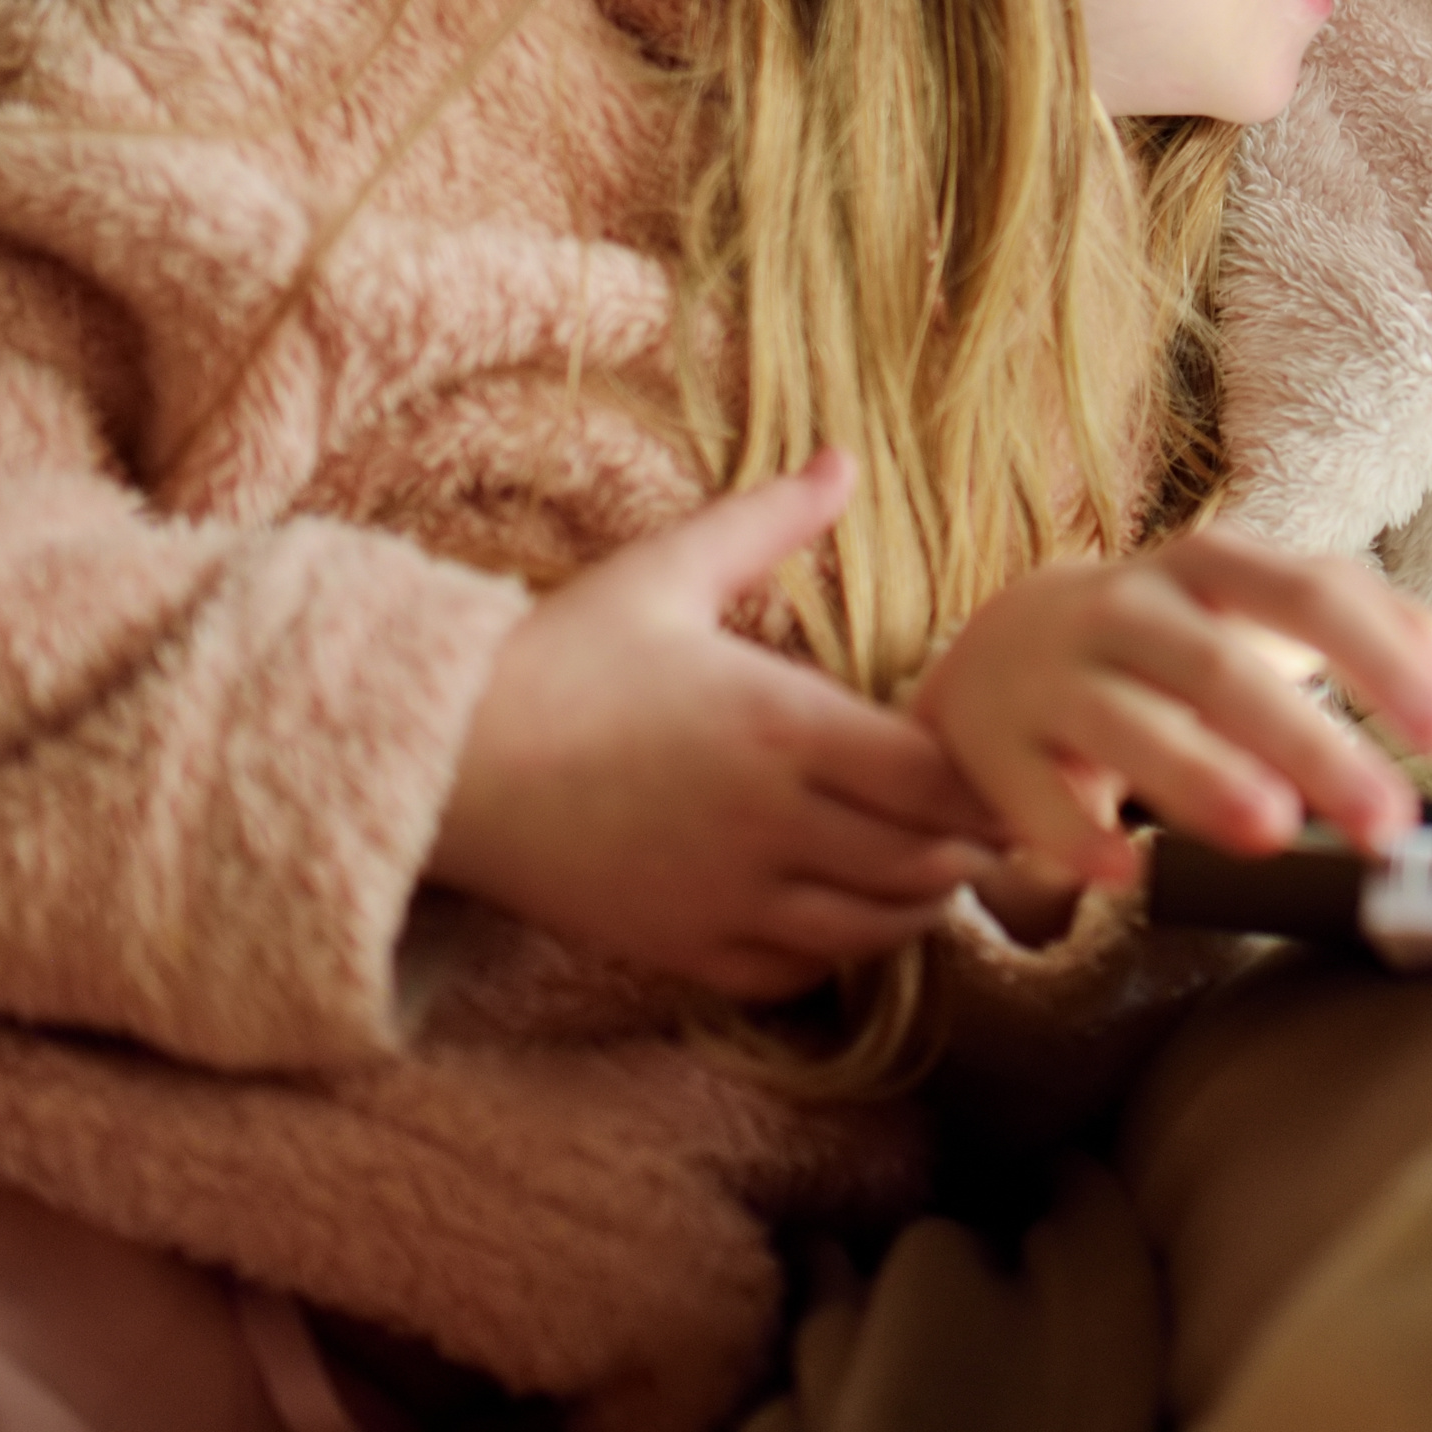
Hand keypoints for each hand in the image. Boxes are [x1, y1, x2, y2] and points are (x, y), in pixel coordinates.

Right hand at [427, 451, 1004, 999]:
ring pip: (872, 930)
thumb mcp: (665, 570)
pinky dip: (836, 953)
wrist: (440, 761)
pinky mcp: (682, 950)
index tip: (990, 763)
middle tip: (978, 820)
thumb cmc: (557, 658)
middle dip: (965, 845)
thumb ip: (768, 520)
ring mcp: (727, 898)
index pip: (938, 778)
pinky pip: (797, 975)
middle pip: (923, 860)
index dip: (981, 781)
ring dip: (914, 902)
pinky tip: (838, 909)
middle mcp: (770, 823)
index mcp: (784, 727)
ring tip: (923, 863)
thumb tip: (844, 457)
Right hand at [912, 526, 1431, 893]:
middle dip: (1311, 744)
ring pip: (1130, 722)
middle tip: (1387, 821)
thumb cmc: (1175, 638)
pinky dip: (1077, 834)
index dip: (1385, 659)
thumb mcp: (1265, 613)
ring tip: (1271, 830)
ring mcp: (1056, 674)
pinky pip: (1035, 795)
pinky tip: (1124, 871)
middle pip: (1224, 669)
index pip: (1313, 594)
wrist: (1006, 649)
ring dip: (1201, 777)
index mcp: (1213, 566)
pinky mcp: (999, 746)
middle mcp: (1130, 608)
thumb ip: (1373, 631)